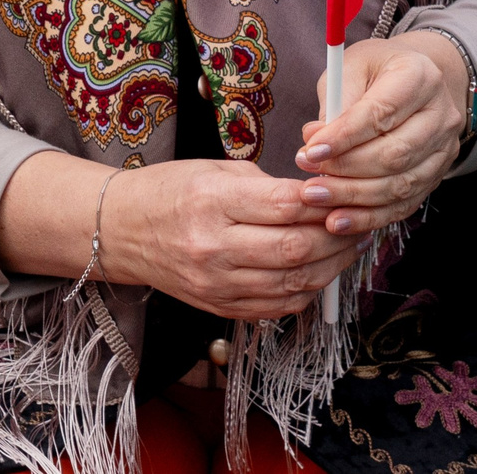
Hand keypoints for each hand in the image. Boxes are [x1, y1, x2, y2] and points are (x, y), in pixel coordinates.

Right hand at [99, 158, 361, 320]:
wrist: (120, 230)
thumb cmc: (167, 192)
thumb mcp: (212, 170)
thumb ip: (266, 185)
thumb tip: (319, 198)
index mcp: (210, 200)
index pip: (285, 205)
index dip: (324, 201)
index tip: (343, 193)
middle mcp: (213, 246)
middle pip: (297, 247)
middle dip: (338, 235)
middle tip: (356, 222)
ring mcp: (217, 283)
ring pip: (296, 281)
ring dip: (332, 265)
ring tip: (347, 247)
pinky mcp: (221, 307)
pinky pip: (281, 306)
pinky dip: (308, 289)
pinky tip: (318, 271)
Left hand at [293, 33, 467, 237]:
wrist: (414, 83)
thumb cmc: (374, 71)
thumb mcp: (350, 68)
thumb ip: (335, 101)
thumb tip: (315, 140)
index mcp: (419, 77)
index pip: (381, 113)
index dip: (344, 137)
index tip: (310, 150)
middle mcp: (441, 115)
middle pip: (394, 154)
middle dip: (346, 170)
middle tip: (307, 175)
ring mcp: (444, 149)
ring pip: (400, 184)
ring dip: (353, 197)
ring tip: (315, 197)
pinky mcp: (436, 175)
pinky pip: (404, 203)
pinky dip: (369, 216)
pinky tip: (339, 220)